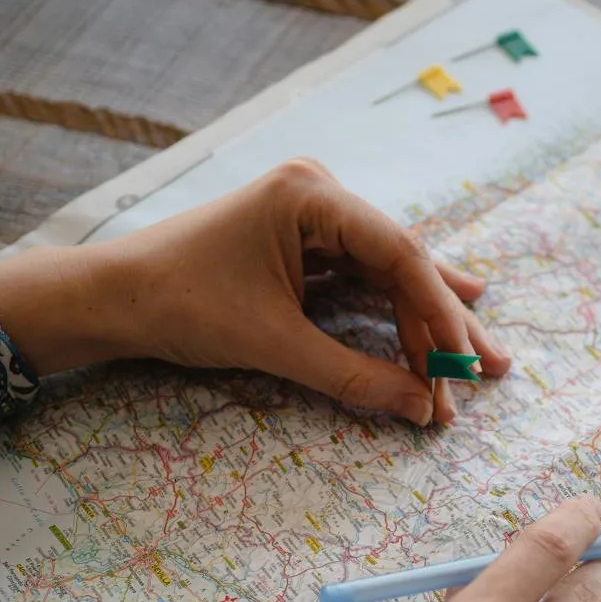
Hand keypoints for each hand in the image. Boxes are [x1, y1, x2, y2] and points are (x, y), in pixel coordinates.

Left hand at [0, 159, 509, 422]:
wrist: (111, 299)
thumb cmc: (180, 305)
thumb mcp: (272, 344)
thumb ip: (352, 374)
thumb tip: (421, 408)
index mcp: (310, 195)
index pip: (399, 251)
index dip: (439, 311)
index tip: (465, 361)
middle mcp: (319, 194)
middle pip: (402, 261)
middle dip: (444, 323)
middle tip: (489, 370)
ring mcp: (312, 217)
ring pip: (388, 273)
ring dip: (426, 322)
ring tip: (477, 360)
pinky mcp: (302, 244)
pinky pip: (363, 279)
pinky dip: (394, 312)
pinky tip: (439, 328)